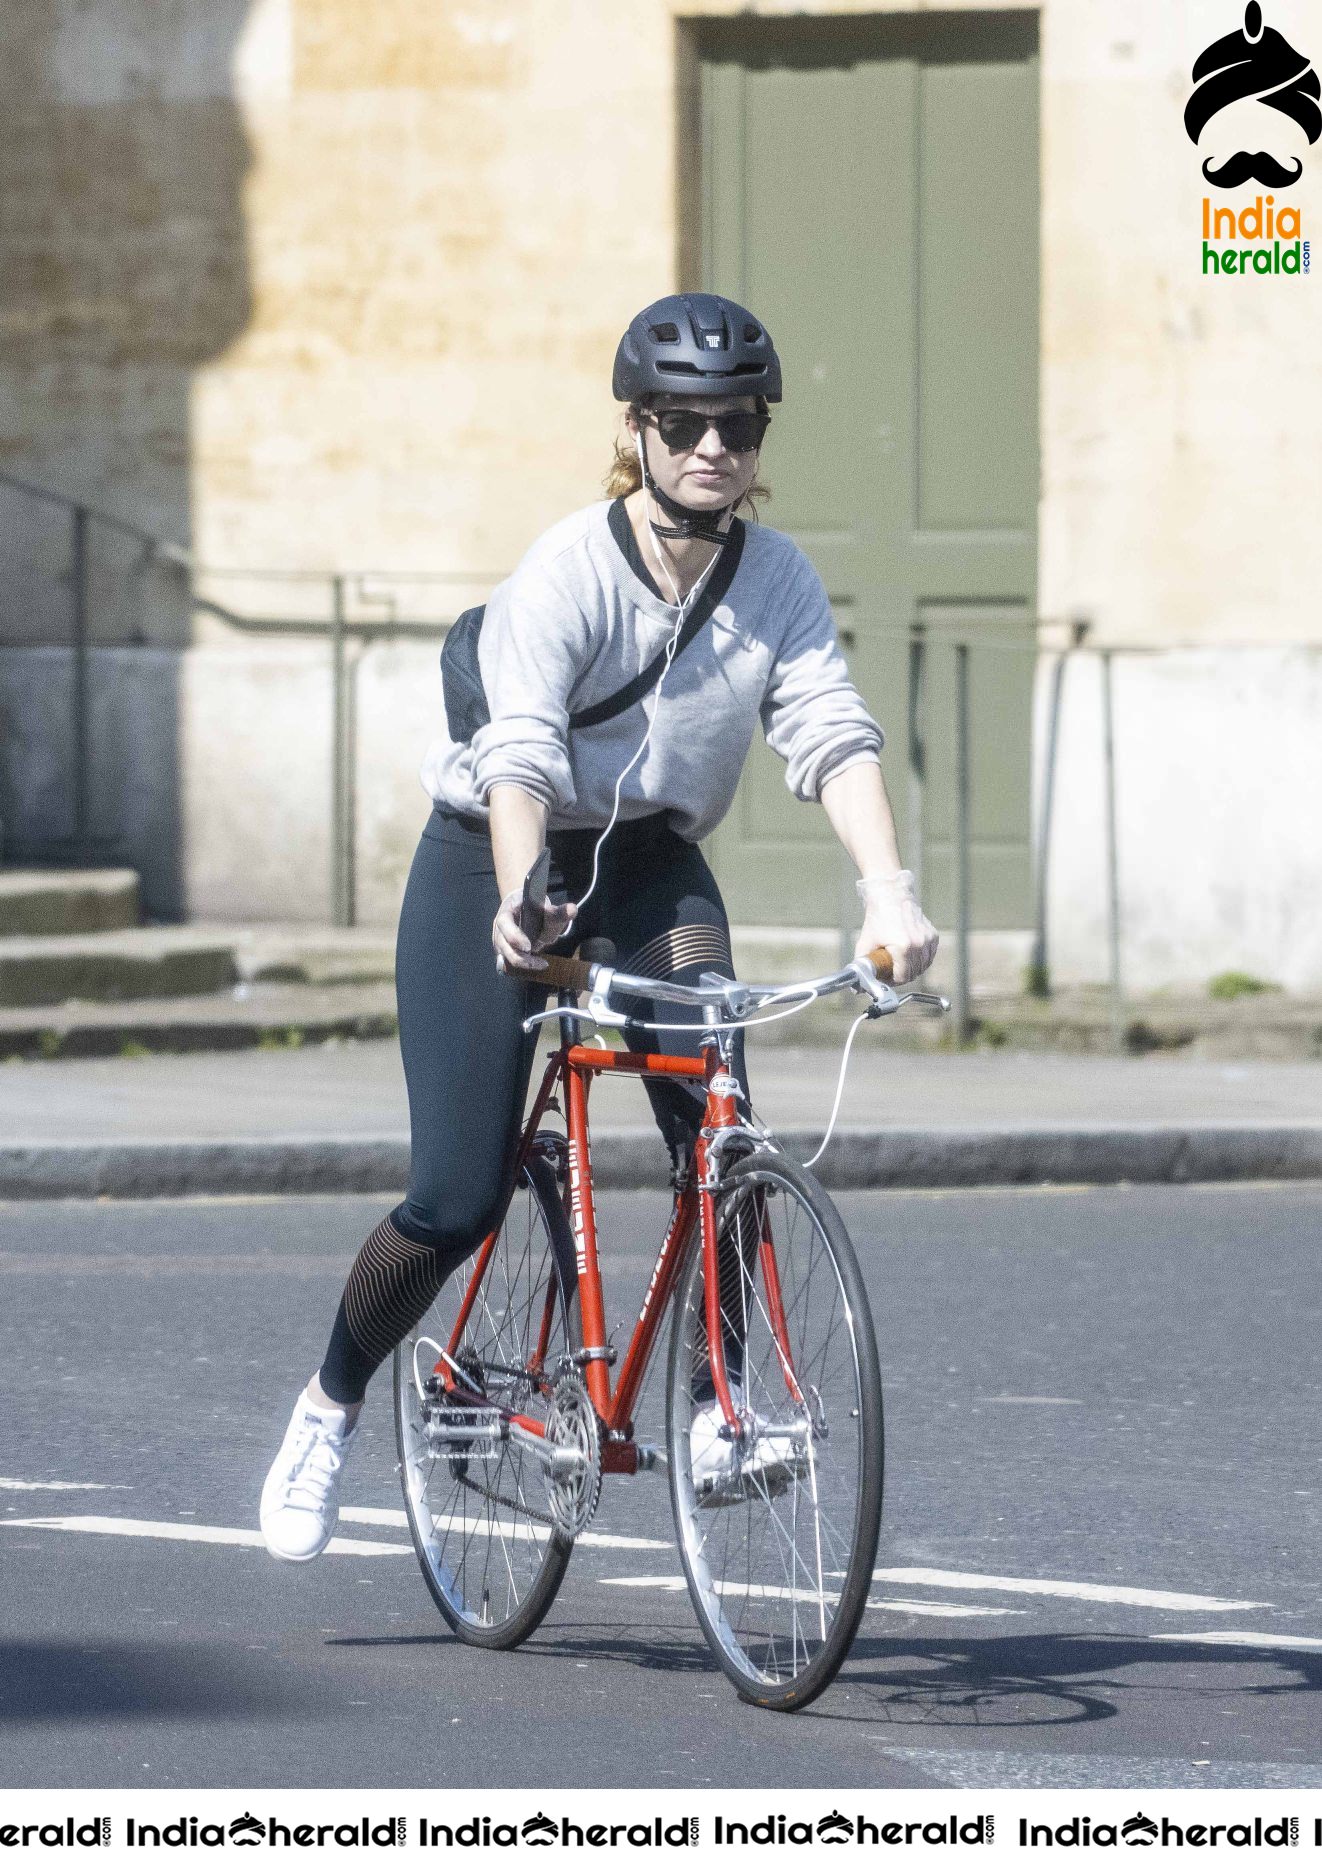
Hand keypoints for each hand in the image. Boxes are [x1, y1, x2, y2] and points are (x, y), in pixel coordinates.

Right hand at [492, 888, 578, 973]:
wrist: (520, 905)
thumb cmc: (531, 905)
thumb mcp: (544, 905)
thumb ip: (556, 911)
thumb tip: (572, 910)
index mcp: (505, 914)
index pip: (504, 925)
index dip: (514, 937)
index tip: (528, 947)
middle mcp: (498, 930)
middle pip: (503, 947)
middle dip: (521, 958)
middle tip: (541, 963)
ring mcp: (499, 943)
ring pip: (506, 958)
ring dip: (525, 964)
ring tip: (542, 964)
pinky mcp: (504, 952)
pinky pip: (510, 963)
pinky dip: (523, 966)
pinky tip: (537, 965)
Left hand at [853, 869, 937, 984]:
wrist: (891, 895)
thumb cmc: (878, 917)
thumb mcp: (865, 942)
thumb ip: (862, 964)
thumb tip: (857, 985)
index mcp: (903, 947)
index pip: (903, 977)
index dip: (893, 981)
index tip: (886, 978)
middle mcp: (918, 944)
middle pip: (914, 973)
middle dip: (901, 976)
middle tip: (891, 972)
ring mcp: (928, 940)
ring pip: (923, 967)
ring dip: (912, 969)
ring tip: (899, 964)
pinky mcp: (933, 936)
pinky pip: (929, 957)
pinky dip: (921, 960)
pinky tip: (909, 956)